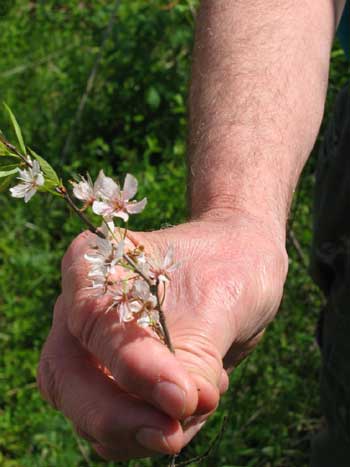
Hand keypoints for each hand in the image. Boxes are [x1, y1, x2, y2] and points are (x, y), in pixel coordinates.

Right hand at [37, 212, 287, 459]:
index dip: (130, 365)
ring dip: (150, 424)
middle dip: (119, 417)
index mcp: (92, 268)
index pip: (91, 322)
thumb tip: (175, 418)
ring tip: (210, 389)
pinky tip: (202, 394)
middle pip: (69, 380)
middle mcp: (81, 311)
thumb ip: (193, 359)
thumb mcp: (219, 302)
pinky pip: (122, 426)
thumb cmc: (229, 266)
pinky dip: (160, 426)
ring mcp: (95, 350)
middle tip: (172, 435)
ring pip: (91, 414)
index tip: (182, 395)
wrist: (244, 273)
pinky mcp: (118, 382)